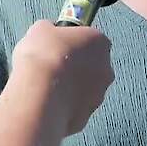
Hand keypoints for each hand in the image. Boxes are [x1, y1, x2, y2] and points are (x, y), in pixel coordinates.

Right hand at [10, 20, 113, 134]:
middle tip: (52, 66)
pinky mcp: (87, 116)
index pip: (90, 37)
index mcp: (100, 42)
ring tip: (45, 86)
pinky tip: (46, 103)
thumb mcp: (40, 29)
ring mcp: (99, 95)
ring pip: (85, 88)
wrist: (39, 96)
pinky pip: (75, 107)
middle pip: (91, 64)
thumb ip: (51, 30)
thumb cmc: (43, 55)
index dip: (73, 40)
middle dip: (75, 65)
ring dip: (70, 86)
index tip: (57, 44)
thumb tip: (50, 33)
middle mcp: (107, 68)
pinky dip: (64, 105)